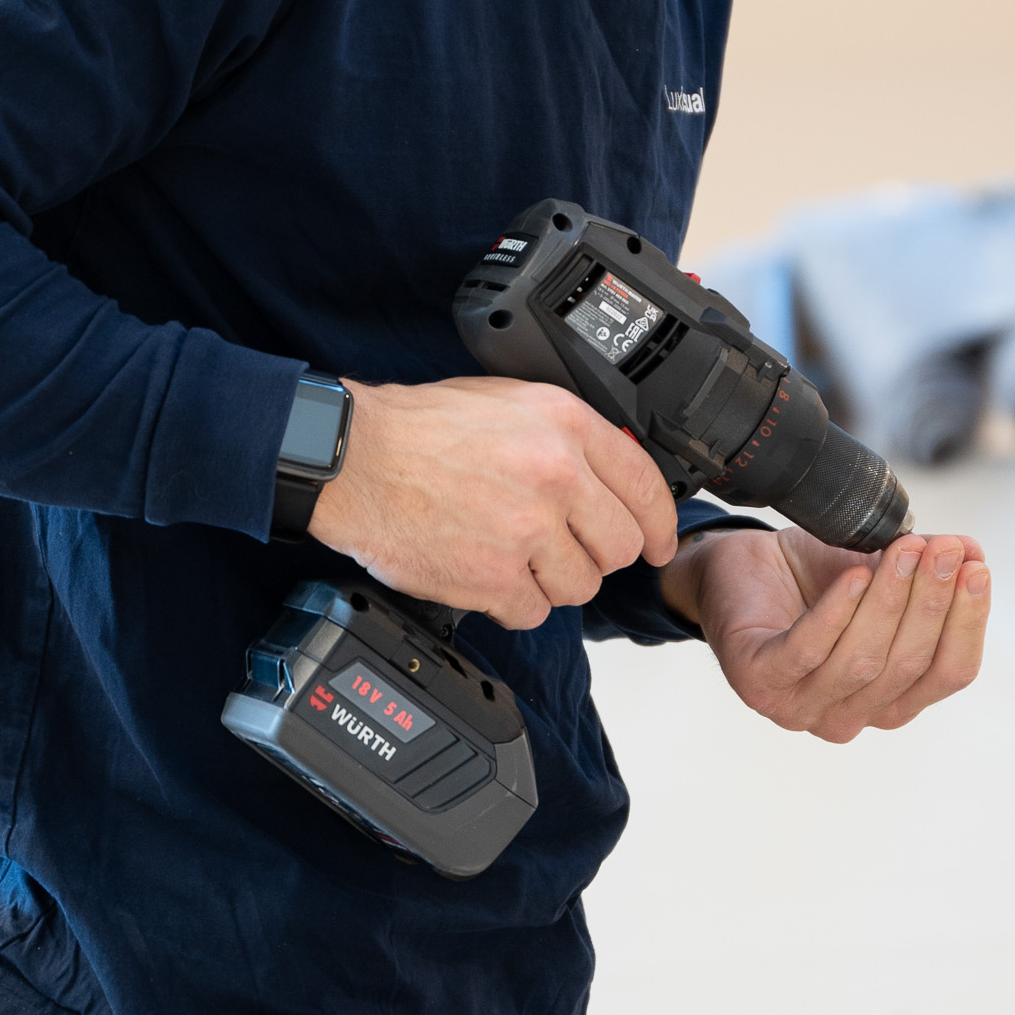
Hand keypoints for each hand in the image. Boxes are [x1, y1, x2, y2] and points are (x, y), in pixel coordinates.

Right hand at [309, 377, 677, 629]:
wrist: (355, 459)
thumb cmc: (419, 429)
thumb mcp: (508, 403)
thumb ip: (565, 437)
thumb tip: (609, 477)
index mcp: (564, 426)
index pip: (645, 487)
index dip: (659, 524)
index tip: (659, 543)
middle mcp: (554, 476)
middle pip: (620, 546)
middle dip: (597, 555)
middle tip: (565, 549)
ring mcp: (525, 530)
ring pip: (580, 586)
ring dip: (551, 580)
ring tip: (512, 555)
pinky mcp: (492, 577)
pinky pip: (533, 612)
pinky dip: (512, 602)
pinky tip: (487, 574)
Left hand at [659, 525, 989, 741]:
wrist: (737, 568)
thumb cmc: (812, 579)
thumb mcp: (879, 568)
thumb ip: (926, 569)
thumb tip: (975, 553)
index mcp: (890, 700)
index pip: (948, 674)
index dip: (967, 623)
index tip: (977, 568)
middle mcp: (850, 716)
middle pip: (907, 666)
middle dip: (931, 601)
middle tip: (943, 549)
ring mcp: (800, 708)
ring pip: (862, 661)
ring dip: (890, 600)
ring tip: (903, 548)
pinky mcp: (757, 683)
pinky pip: (805, 652)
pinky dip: (835, 613)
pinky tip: (854, 574)